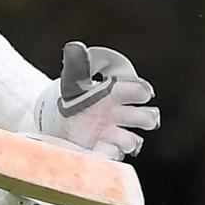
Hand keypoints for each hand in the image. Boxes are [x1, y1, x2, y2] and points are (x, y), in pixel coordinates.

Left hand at [34, 41, 159, 159]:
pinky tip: (100, 151)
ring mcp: (112, 134)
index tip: (140, 92)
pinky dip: (109, 156)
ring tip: (118, 139)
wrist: (57, 117)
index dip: (142, 91)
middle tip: (135, 117)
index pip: (141, 91)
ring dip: (129, 141)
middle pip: (148, 117)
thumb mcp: (72, 78)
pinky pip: (113, 157)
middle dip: (147, 118)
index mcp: (118, 94)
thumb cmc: (73, 94)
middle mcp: (120, 115)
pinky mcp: (102, 149)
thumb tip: (75, 47)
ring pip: (134, 141)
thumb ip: (77, 64)